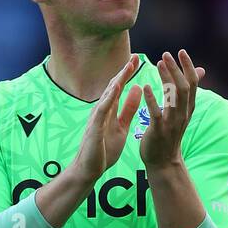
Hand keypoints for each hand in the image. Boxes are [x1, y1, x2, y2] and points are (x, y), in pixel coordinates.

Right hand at [71, 54, 144, 186]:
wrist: (89, 170)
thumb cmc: (103, 150)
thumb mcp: (121, 126)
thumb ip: (128, 109)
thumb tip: (138, 89)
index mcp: (109, 110)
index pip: (118, 88)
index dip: (128, 74)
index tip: (138, 60)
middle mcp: (101, 110)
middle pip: (113, 87)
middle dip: (124, 72)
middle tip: (136, 56)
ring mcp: (96, 119)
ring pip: (107, 96)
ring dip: (118, 81)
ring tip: (128, 67)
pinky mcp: (94, 128)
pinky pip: (102, 110)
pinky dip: (109, 98)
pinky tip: (116, 88)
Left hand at [139, 50, 205, 171]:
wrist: (163, 162)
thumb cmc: (169, 134)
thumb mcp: (182, 111)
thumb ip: (188, 92)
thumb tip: (201, 70)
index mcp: (187, 108)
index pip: (192, 83)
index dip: (188, 66)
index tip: (181, 52)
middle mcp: (182, 113)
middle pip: (184, 86)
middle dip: (176, 69)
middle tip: (166, 54)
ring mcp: (172, 122)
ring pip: (173, 97)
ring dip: (166, 78)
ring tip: (158, 63)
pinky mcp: (159, 131)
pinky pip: (157, 113)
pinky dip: (152, 99)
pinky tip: (145, 86)